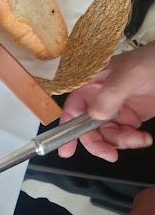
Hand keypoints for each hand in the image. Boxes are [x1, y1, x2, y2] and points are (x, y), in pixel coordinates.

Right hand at [58, 43, 154, 161]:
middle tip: (109, 154)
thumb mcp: (128, 74)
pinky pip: (125, 136)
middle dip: (98, 143)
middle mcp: (99, 99)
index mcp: (91, 85)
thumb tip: (96, 115)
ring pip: (107, 135)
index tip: (67, 149)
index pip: (73, 109)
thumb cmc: (150, 60)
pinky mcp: (130, 118)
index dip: (67, 130)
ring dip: (122, 142)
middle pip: (88, 129)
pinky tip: (144, 137)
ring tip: (138, 138)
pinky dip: (134, 141)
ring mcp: (115, 110)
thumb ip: (111, 94)